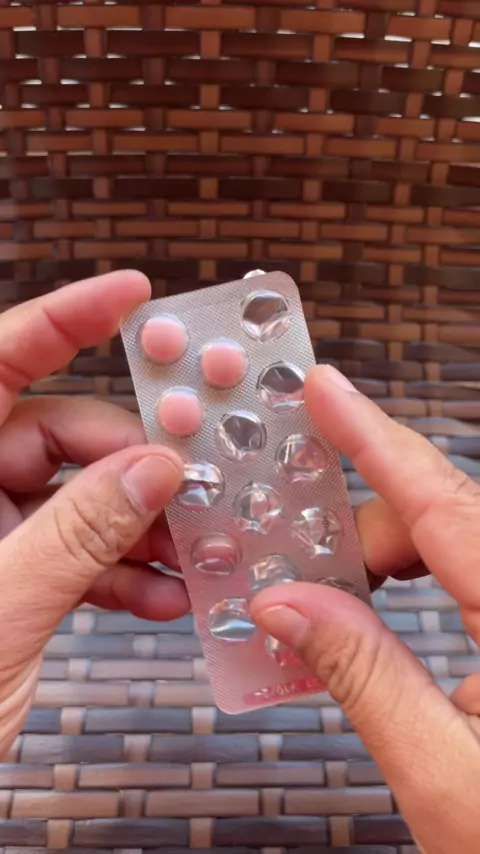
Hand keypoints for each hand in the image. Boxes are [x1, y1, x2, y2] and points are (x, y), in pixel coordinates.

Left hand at [0, 271, 188, 755]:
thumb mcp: (0, 608)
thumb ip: (80, 533)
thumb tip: (153, 470)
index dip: (64, 319)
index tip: (131, 296)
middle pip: (55, 434)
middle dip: (131, 464)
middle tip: (191, 488)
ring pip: (74, 497)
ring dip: (136, 525)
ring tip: (192, 551)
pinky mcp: (5, 572)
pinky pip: (70, 549)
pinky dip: (117, 570)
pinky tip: (160, 592)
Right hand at [251, 365, 479, 853]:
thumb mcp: (445, 780)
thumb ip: (363, 679)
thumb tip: (289, 604)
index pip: (442, 506)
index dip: (375, 440)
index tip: (326, 391)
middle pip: (442, 521)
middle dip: (359, 538)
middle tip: (291, 572)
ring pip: (452, 544)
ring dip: (383, 563)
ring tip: (325, 595)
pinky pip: (465, 573)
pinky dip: (412, 581)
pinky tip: (370, 615)